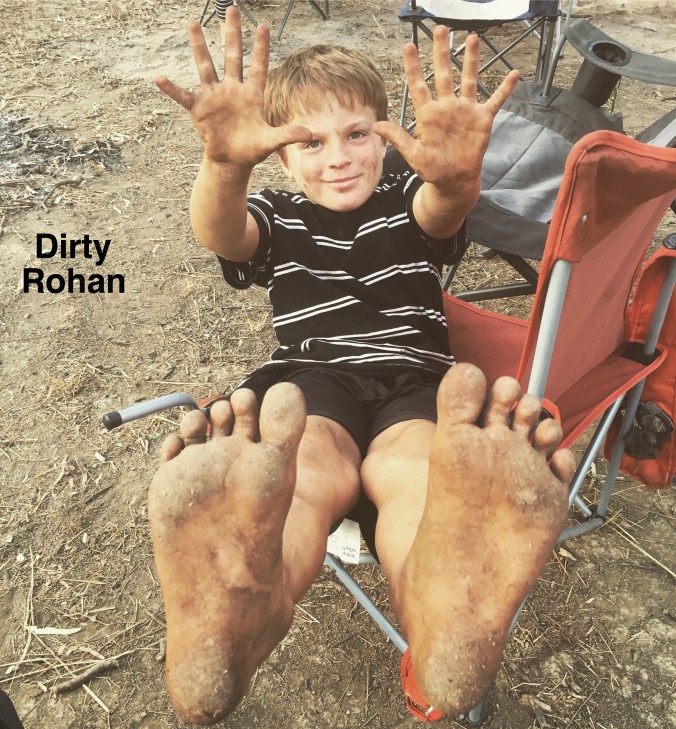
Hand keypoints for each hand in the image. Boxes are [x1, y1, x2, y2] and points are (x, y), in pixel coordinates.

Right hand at [154, 8, 310, 169]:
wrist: (231, 161)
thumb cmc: (251, 149)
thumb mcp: (271, 141)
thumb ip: (288, 134)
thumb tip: (310, 134)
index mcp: (251, 96)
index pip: (258, 67)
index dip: (261, 48)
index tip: (264, 25)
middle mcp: (232, 90)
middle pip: (232, 57)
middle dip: (232, 34)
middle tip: (232, 8)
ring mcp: (214, 97)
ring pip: (206, 66)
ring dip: (199, 46)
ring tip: (193, 22)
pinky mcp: (199, 109)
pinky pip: (183, 96)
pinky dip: (171, 89)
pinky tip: (158, 78)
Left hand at [374, 28, 518, 189]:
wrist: (454, 180)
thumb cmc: (433, 169)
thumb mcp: (413, 155)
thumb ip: (398, 138)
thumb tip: (376, 126)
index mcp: (428, 114)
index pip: (418, 86)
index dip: (413, 67)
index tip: (408, 46)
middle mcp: (447, 107)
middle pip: (444, 74)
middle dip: (441, 52)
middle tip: (440, 30)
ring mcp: (465, 111)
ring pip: (468, 79)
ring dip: (471, 59)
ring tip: (472, 38)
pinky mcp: (482, 119)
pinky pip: (495, 100)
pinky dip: (505, 89)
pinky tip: (514, 74)